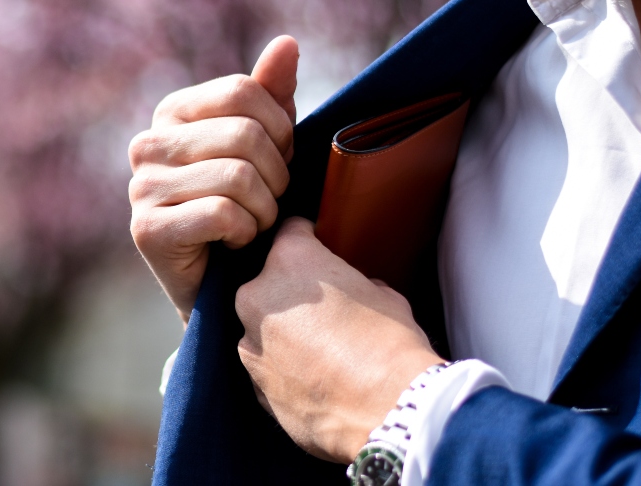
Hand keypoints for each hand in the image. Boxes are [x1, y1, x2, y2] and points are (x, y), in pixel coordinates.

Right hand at [129, 36, 297, 322]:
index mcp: (173, 111)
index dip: (280, 129)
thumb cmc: (245, 207)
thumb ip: (272, 95)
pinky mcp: (146, 230)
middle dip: (277, 176)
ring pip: (239, 177)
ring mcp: (141, 186)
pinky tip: (232, 244)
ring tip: (252, 224)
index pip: (243, 91)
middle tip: (268, 202)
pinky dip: (244, 234)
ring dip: (264, 210)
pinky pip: (223, 214)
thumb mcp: (265, 146)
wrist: (222, 285)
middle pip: (245, 134)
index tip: (279, 162)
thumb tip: (287, 43)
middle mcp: (147, 143)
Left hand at [235, 217, 443, 462]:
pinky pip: (266, 364)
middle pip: (268, 282)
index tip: (317, 247)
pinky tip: (315, 379)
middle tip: (324, 310)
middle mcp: (258, 296)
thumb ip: (357, 283)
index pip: (291, 231)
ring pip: (262, 326)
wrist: (388, 410)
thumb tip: (359, 289)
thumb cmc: (390, 345)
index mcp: (290, 261)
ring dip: (283, 333)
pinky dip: (283, 368)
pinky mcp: (252, 382)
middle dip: (291, 292)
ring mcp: (250, 342)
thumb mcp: (384, 296)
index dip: (308, 238)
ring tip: (321, 351)